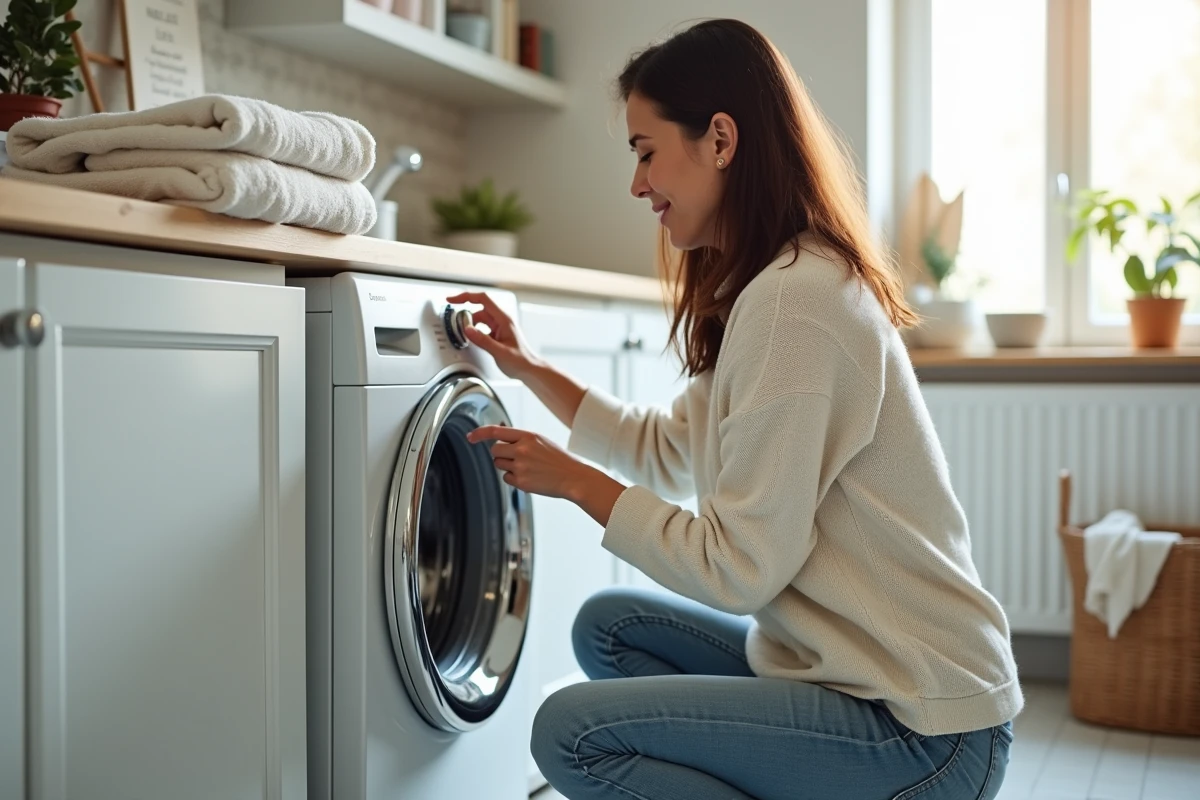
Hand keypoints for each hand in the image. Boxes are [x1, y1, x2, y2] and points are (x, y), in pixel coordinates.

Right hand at [446, 291, 540, 379]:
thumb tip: (468, 330)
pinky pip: (482, 328)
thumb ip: (483, 340)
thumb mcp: (500, 351)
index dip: (466, 297)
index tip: (453, 300)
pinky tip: (472, 339)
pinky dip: (475, 331)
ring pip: (480, 319)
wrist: (529, 369)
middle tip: (457, 324)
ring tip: (464, 333)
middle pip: (479, 309)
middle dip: (466, 315)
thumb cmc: (521, 361)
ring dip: (470, 324)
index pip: (483, 299)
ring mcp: (499, 327)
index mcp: (504, 319)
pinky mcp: (497, 334)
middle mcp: (501, 320)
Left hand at [468, 425, 627, 524]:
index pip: (496, 431)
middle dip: (500, 454)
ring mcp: (521, 466)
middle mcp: (522, 450)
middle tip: (516, 457)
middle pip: (494, 450)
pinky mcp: (521, 482)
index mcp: (528, 436)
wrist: (574, 477)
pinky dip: (514, 478)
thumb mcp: (541, 441)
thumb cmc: (558, 459)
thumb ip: (520, 439)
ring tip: (527, 467)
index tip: (470, 437)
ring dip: (507, 466)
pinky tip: (530, 477)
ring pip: (498, 464)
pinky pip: (506, 478)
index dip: (480, 433)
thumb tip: (498, 438)